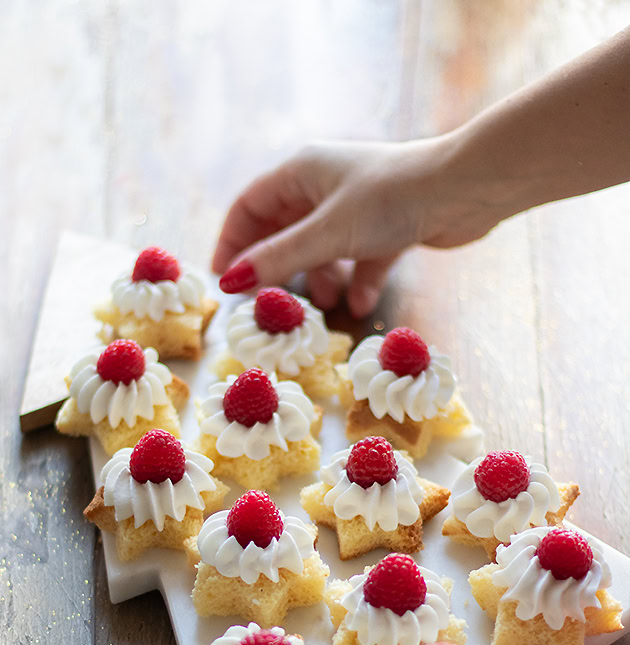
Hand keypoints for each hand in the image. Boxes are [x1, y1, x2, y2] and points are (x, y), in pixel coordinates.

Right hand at [212, 138, 499, 316]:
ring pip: (323, 248)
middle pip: (284, 229)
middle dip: (279, 267)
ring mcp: (358, 206)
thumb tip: (231, 283)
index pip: (250, 205)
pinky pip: (360, 258)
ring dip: (322, 278)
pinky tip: (361, 302)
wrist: (465, 190)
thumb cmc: (392, 199)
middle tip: (269, 303)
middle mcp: (326, 184)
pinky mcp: (388, 226)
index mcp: (303, 170)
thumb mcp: (327, 234)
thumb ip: (279, 260)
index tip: (223, 280)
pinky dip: (358, 281)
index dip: (233, 241)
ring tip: (326, 303)